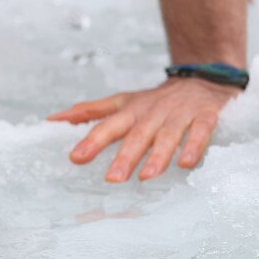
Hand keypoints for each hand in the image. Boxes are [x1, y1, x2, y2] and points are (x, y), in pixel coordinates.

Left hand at [48, 76, 237, 181]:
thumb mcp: (122, 102)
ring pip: (167, 136)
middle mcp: (152, 114)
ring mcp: (179, 115)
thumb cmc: (154, 100)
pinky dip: (194, 147)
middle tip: (112, 179)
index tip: (75, 158)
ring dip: (157, 156)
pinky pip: (200, 132)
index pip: (108, 126)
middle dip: (125, 157)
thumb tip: (53, 119)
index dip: (92, 141)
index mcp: (130, 111)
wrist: (201, 79)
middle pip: (137, 136)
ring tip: (146, 177)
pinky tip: (186, 164)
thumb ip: (89, 111)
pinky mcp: (205, 116)